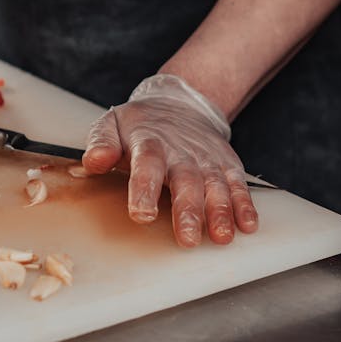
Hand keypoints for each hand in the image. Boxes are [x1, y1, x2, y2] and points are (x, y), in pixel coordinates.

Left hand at [82, 74, 257, 246]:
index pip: (147, 165)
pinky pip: (237, 184)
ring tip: (221, 237)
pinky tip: (247, 225)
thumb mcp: (112, 124)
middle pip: (186, 181)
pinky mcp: (226, 164)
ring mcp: (206, 158)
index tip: (142, 214)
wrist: (180, 103)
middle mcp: (181, 151)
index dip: (145, 189)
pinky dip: (244, 204)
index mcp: (149, 143)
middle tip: (188, 238)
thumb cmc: (141, 124)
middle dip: (188, 210)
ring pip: (216, 185)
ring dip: (220, 211)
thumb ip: (101, 143)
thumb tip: (93, 161)